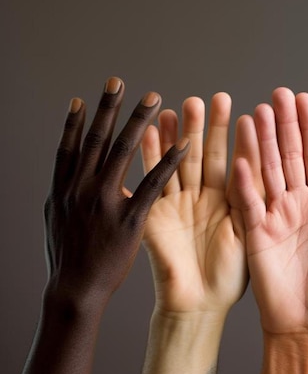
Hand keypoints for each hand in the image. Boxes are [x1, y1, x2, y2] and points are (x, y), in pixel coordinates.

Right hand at [44, 77, 188, 303]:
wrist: (76, 292)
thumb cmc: (68, 261)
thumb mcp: (57, 224)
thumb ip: (65, 199)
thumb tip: (63, 182)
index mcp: (63, 189)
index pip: (69, 148)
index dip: (74, 122)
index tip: (82, 99)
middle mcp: (81, 188)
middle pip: (96, 139)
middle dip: (108, 108)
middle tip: (118, 82)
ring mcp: (105, 201)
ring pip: (123, 152)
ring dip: (140, 122)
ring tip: (154, 98)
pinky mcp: (131, 218)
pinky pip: (155, 184)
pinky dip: (170, 161)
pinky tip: (185, 143)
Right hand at [141, 93, 259, 315]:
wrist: (198, 305)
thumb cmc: (234, 280)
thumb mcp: (258, 238)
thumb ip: (262, 205)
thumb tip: (280, 169)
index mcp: (238, 203)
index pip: (245, 163)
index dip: (250, 139)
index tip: (256, 111)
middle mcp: (210, 198)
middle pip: (213, 155)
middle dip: (213, 127)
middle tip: (216, 98)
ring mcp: (182, 202)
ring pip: (182, 161)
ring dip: (180, 134)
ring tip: (181, 104)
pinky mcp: (156, 211)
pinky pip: (152, 179)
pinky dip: (150, 156)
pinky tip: (148, 131)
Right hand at [232, 87, 307, 334]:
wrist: (306, 326)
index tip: (306, 99)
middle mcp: (297, 206)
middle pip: (288, 156)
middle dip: (284, 124)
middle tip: (279, 93)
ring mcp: (274, 217)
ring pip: (266, 171)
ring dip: (261, 143)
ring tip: (258, 112)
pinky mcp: (255, 234)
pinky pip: (248, 203)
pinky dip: (244, 182)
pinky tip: (240, 157)